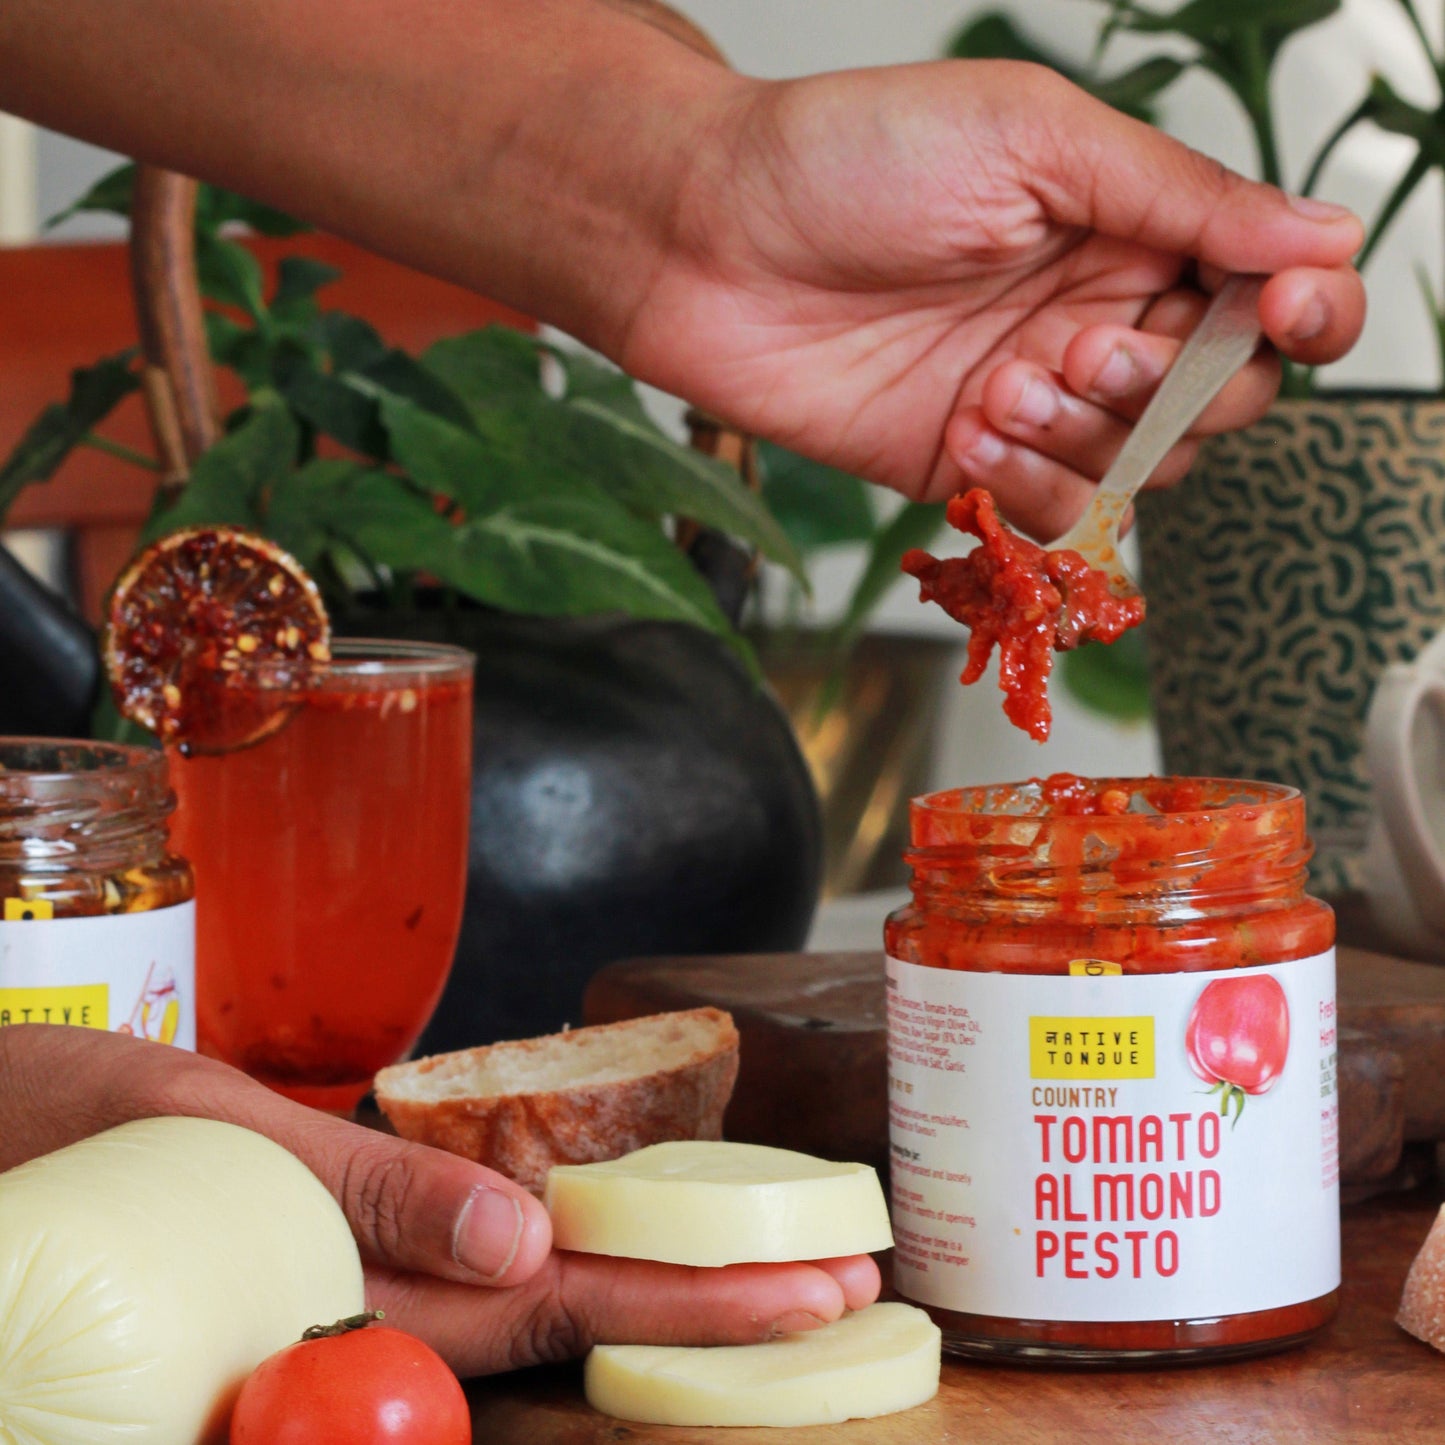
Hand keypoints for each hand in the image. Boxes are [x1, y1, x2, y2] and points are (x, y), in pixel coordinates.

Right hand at [0, 1025, 878, 1375]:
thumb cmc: (62, 1131)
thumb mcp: (211, 1146)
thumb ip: (367, 1201)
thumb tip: (528, 1246)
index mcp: (351, 1297)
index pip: (555, 1318)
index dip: (694, 1308)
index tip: (816, 1297)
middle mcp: (367, 1315)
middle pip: (567, 1322)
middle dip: (707, 1303)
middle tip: (841, 1284)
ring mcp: (348, 1301)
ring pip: (522, 1309)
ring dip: (646, 1277)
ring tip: (765, 1254)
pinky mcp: (324, 1265)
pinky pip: (453, 1277)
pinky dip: (550, 1251)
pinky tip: (610, 1222)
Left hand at [617, 59, 1366, 538]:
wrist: (708, 244)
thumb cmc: (850, 159)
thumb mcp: (1032, 139)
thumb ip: (1179, 196)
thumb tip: (1320, 236)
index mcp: (1128, 226)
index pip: (1266, 294)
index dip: (1301, 314)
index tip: (1281, 309)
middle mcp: (1093, 318)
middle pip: (1220, 400)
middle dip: (1168, 388)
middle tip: (1074, 347)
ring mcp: (1033, 403)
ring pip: (1142, 469)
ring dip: (1085, 437)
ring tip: (995, 386)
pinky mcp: (970, 469)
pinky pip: (1054, 514)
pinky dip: (1025, 487)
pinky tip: (963, 431)